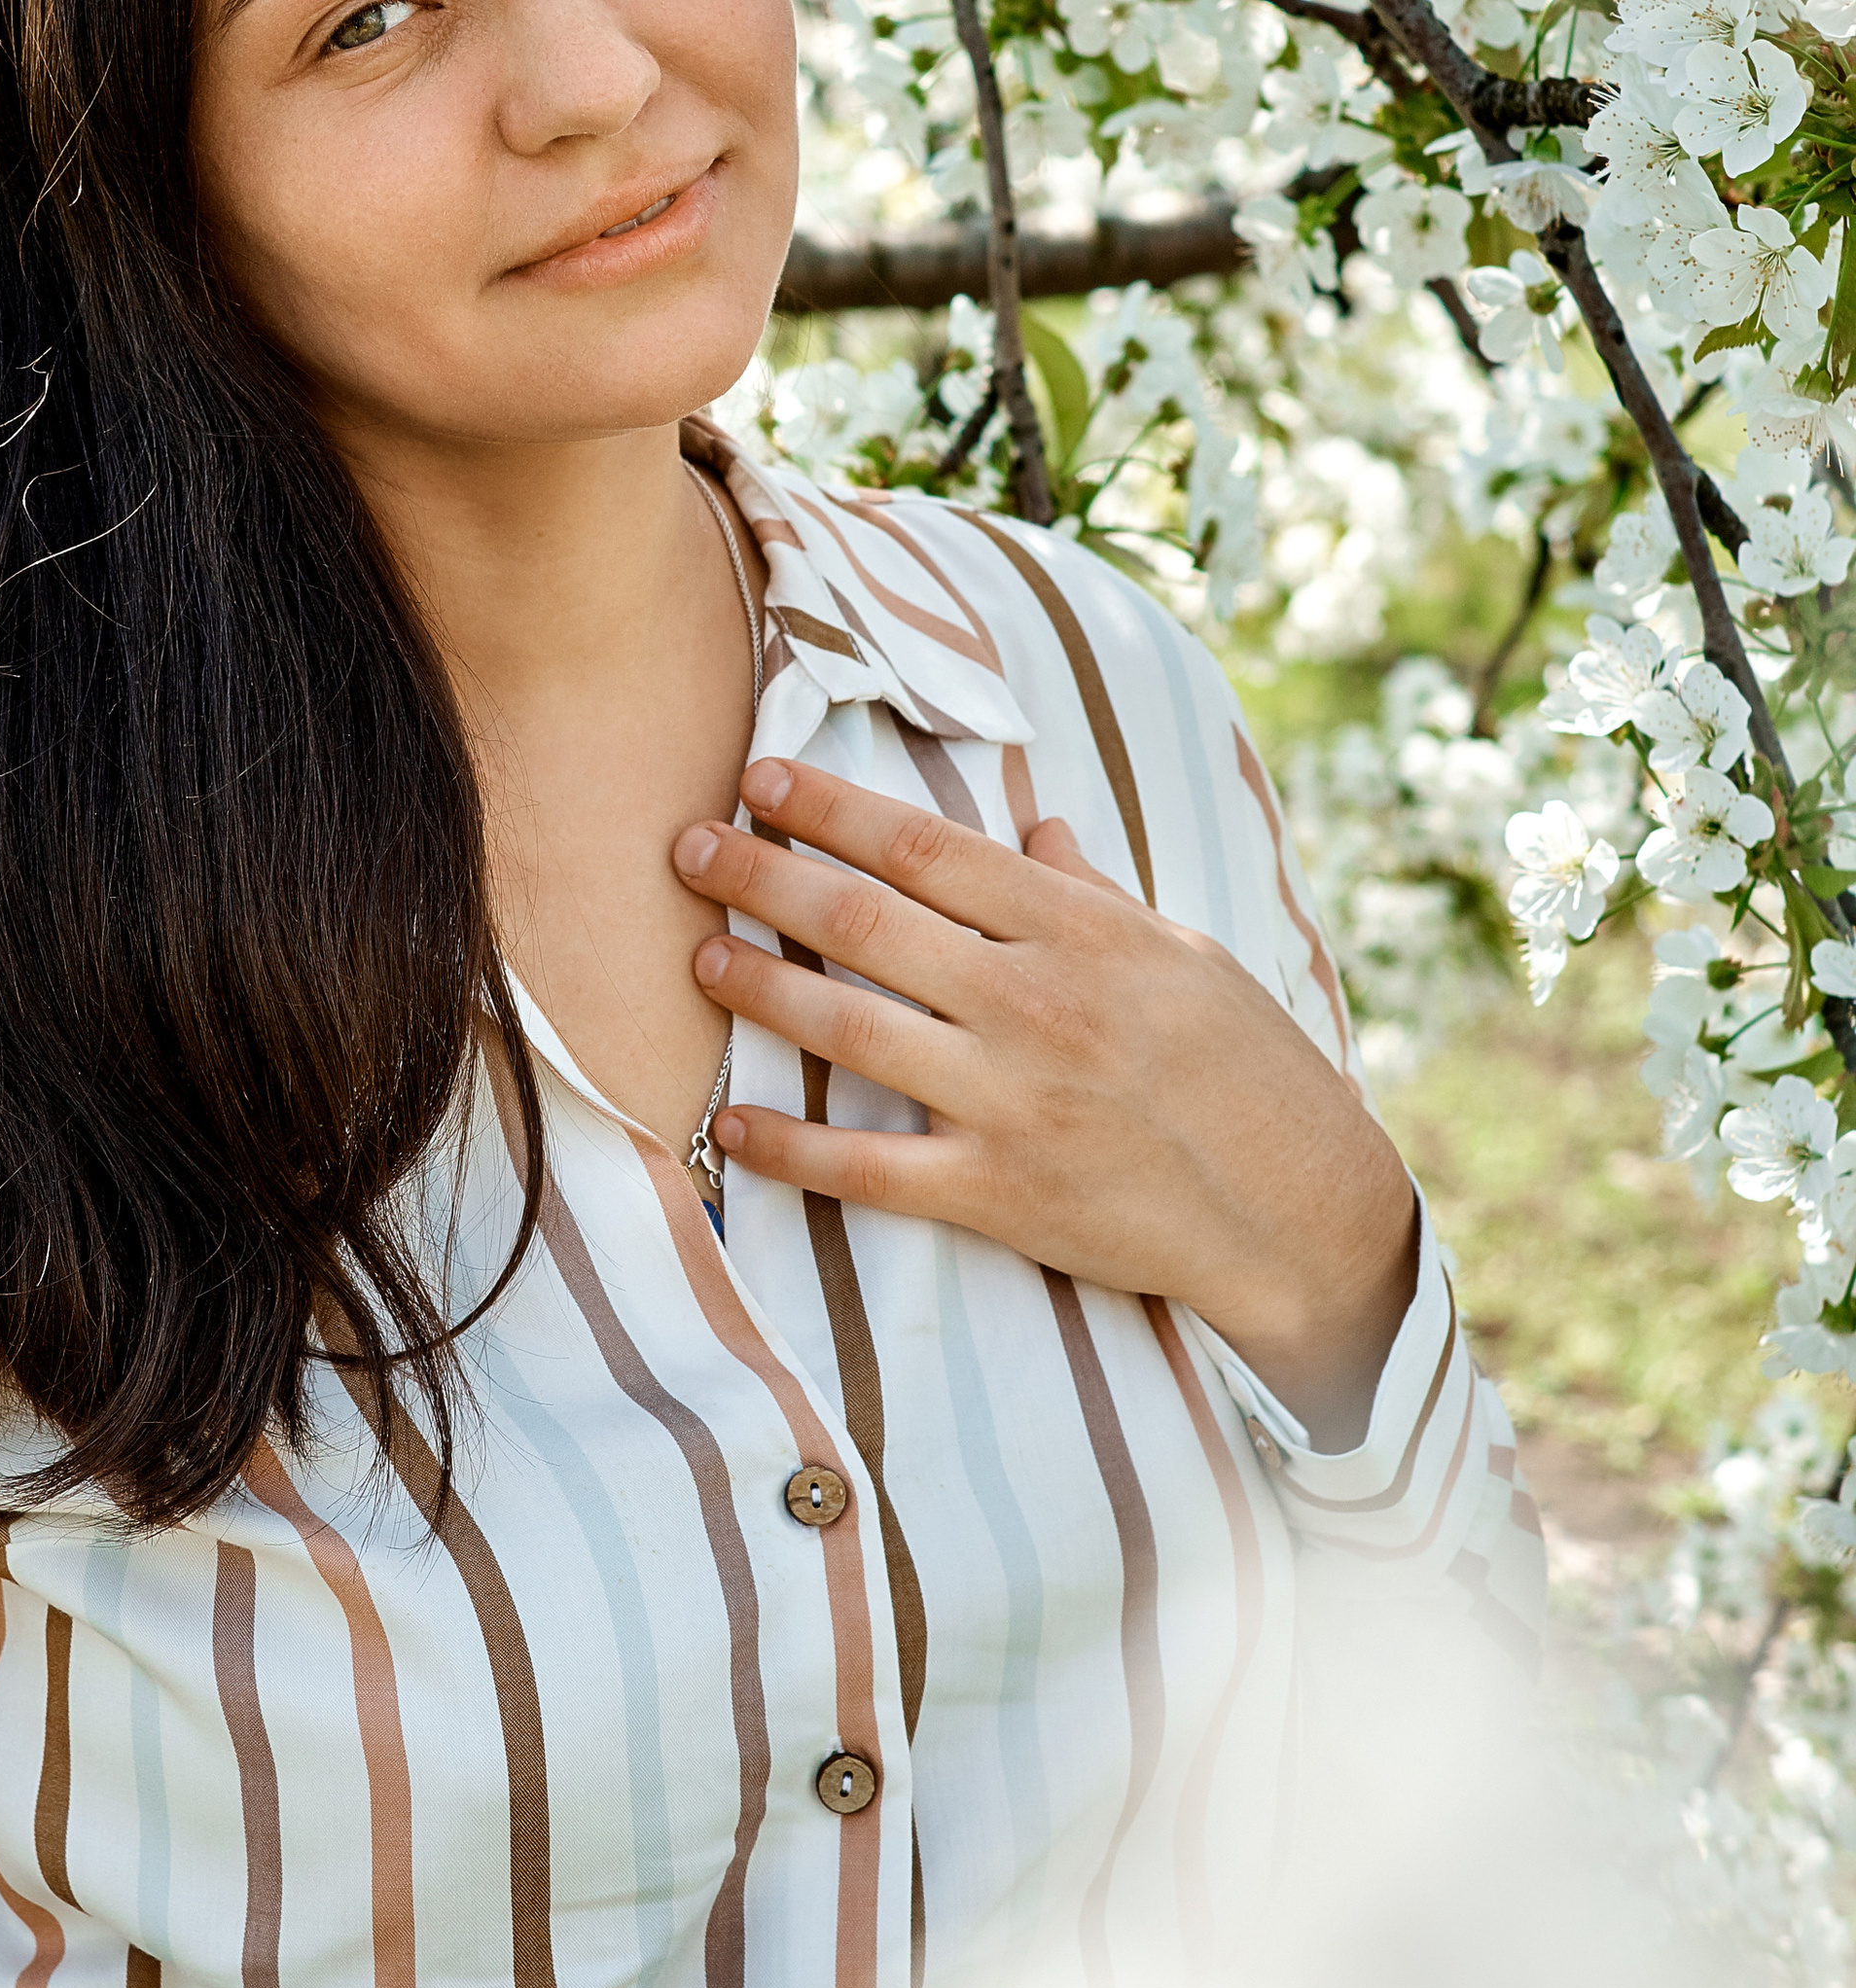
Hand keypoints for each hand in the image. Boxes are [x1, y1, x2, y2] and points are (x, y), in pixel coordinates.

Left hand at [672, 755, 1418, 1449]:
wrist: (1299, 1207)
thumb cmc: (1246, 1068)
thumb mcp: (1182, 955)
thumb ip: (1091, 892)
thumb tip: (1035, 824)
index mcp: (1079, 930)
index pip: (925, 848)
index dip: (830, 808)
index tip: (761, 780)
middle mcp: (1035, 1003)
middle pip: (867, 921)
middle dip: (764, 877)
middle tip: (689, 849)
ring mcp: (1012, 1101)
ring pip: (849, 1029)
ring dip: (758, 989)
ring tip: (699, 955)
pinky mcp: (998, 1193)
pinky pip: (867, 1168)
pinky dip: (790, 1148)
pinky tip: (732, 1126)